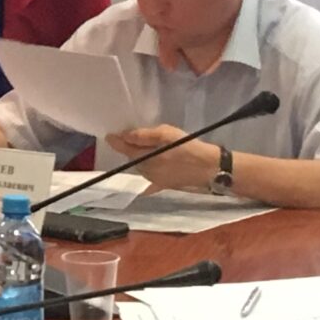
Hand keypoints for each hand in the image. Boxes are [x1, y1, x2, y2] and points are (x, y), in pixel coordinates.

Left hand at [105, 125, 219, 191]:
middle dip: (131, 149)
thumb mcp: (166, 134)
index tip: (109, 136)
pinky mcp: (165, 185)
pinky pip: (151, 181)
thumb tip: (125, 136)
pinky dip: (148, 175)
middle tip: (134, 137)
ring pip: (141, 167)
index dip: (116, 142)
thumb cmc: (188, 146)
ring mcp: (155, 180)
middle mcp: (147, 171)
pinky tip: (147, 172)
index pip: (125, 149)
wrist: (210, 167)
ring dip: (140, 159)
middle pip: (133, 158)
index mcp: (146, 158)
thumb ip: (143, 136)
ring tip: (148, 149)